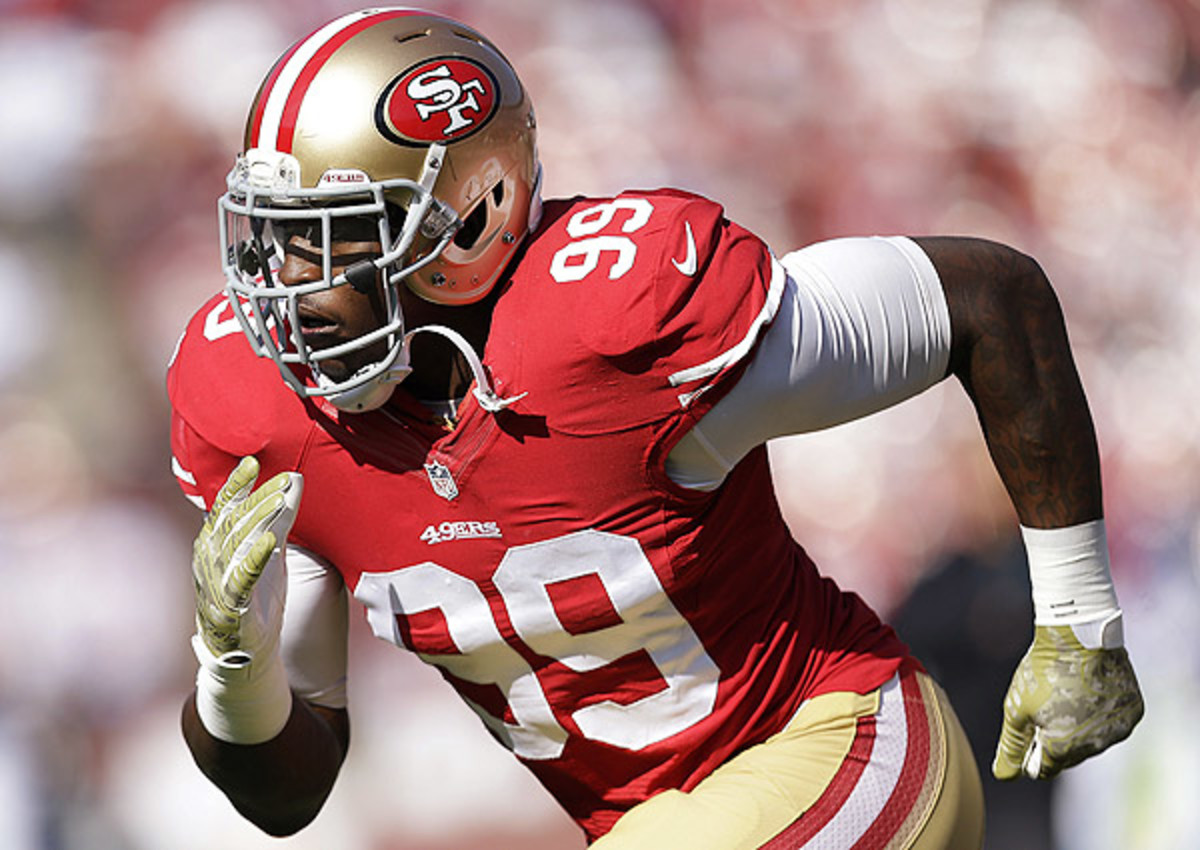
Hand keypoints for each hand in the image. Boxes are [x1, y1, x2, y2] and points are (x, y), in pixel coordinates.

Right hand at [192, 456, 302, 660]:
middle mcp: (210, 559)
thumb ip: (280, 518)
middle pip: (234, 521)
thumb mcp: (270, 551)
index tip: (253, 462)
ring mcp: (217, 583)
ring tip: (280, 500)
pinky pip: (240, 578)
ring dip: (258, 520)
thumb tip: (295, 481)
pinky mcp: (231, 605)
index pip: (223, 508)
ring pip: (236, 544)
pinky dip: (254, 558)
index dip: (236, 485)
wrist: (244, 650)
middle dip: (259, 498)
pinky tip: (269, 541)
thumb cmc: (255, 595)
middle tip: (284, 480)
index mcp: (215, 544)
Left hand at [993, 624, 1143, 779]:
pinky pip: (1114, 722)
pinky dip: (1101, 713)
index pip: (1045, 768)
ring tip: (1068, 696)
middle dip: (1055, 738)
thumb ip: (1011, 746)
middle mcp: (1096, 745)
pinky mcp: (1133, 711)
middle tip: (1047, 708)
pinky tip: (1090, 692)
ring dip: (1080, 727)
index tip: (1029, 729)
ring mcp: (1118, 729)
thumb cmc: (1042, 672)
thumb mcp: (1016, 709)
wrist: (1078, 636)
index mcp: (1064, 748)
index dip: (1033, 751)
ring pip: (1094, 740)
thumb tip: (1003, 776)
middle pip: (1069, 755)